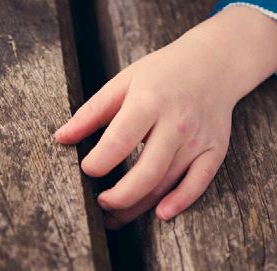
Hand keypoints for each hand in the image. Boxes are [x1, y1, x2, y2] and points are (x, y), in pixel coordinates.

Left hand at [54, 28, 236, 227]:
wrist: (213, 62)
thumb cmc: (163, 72)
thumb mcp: (125, 81)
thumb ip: (92, 111)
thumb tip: (60, 138)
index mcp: (149, 100)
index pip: (119, 141)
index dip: (98, 163)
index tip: (87, 169)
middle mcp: (176, 122)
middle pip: (146, 172)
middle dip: (118, 197)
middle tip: (101, 203)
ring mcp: (198, 138)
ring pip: (167, 183)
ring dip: (138, 206)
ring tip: (116, 214)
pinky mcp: (215, 149)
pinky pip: (198, 183)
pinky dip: (180, 202)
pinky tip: (160, 213)